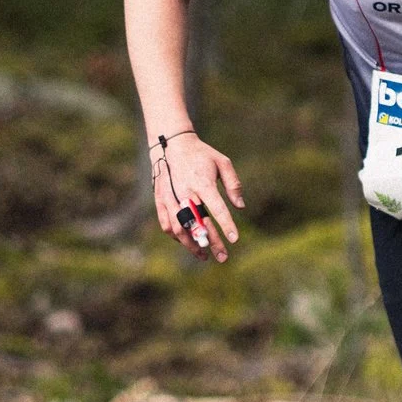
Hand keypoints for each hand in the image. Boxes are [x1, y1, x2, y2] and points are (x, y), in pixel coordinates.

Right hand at [150, 131, 242, 262]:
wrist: (171, 143)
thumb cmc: (201, 154)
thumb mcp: (223, 162)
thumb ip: (233, 184)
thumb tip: (240, 206)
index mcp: (203, 183)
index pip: (216, 208)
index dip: (226, 225)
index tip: (235, 239)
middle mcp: (185, 192)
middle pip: (199, 223)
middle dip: (212, 242)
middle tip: (223, 258)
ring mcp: (170, 197)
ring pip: (180, 228)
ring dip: (192, 245)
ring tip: (204, 255)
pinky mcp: (160, 200)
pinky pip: (167, 224)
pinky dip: (177, 236)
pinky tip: (187, 242)